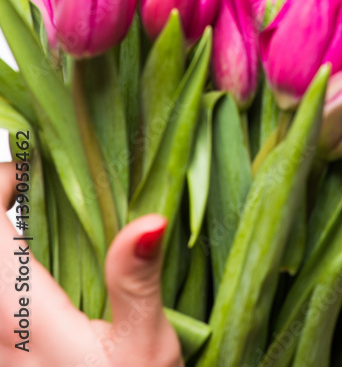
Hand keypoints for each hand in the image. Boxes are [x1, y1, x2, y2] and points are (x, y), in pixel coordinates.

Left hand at [0, 162, 183, 365]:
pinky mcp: (12, 362)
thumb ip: (137, 283)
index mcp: (21, 313)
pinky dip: (16, 274)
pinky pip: (3, 303)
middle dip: (4, 208)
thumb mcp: (145, 350)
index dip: (2, 182)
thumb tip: (150, 222)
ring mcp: (0, 350)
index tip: (33, 170)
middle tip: (39, 187)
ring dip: (11, 241)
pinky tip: (50, 277)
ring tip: (48, 225)